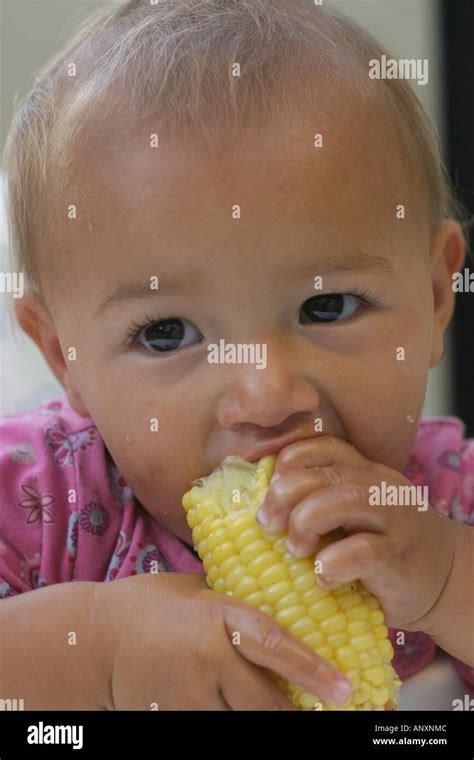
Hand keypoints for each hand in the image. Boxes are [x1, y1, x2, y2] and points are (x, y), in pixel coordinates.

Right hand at [93, 572, 352, 709]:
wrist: (90, 639)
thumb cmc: (147, 605)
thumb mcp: (195, 590)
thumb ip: (232, 606)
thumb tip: (278, 607)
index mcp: (216, 616)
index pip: (275, 645)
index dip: (313, 670)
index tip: (344, 689)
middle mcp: (207, 658)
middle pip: (267, 701)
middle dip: (295, 712)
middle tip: (319, 710)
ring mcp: (188, 695)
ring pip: (243, 721)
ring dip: (261, 717)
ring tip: (273, 706)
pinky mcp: (173, 718)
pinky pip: (214, 725)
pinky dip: (227, 717)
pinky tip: (226, 705)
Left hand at [256, 436, 458, 631]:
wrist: (446, 581)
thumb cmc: (383, 549)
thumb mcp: (351, 517)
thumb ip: (317, 503)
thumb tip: (259, 509)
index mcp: (364, 471)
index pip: (320, 446)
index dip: (286, 463)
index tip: (267, 495)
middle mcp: (380, 487)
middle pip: (325, 471)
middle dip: (285, 495)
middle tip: (269, 526)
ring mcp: (394, 520)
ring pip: (345, 498)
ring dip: (307, 522)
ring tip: (296, 549)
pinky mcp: (400, 559)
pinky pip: (362, 551)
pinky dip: (332, 563)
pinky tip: (323, 577)